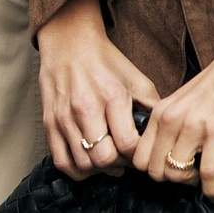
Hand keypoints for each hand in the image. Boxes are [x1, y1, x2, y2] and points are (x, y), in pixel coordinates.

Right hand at [37, 0, 158, 179]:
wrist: (69, 43)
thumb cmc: (105, 61)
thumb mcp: (135, 77)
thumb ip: (151, 105)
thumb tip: (164, 131)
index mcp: (112, 96)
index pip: (128, 144)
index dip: (137, 155)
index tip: (139, 152)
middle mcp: (86, 108)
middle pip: (104, 158)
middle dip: (118, 165)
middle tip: (124, 160)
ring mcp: (65, 118)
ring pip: (83, 164)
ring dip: (99, 170)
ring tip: (108, 160)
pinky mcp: (49, 123)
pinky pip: (62, 162)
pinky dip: (77, 171)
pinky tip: (88, 164)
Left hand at [134, 15, 213, 199]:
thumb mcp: (186, 98)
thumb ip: (174, 120)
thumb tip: (171, 149)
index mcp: (161, 110)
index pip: (139, 157)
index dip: (154, 169)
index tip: (172, 169)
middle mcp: (171, 118)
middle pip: (154, 171)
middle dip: (171, 179)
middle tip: (189, 175)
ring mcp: (193, 125)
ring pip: (175, 174)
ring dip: (190, 184)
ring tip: (202, 179)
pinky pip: (206, 173)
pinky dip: (211, 189)